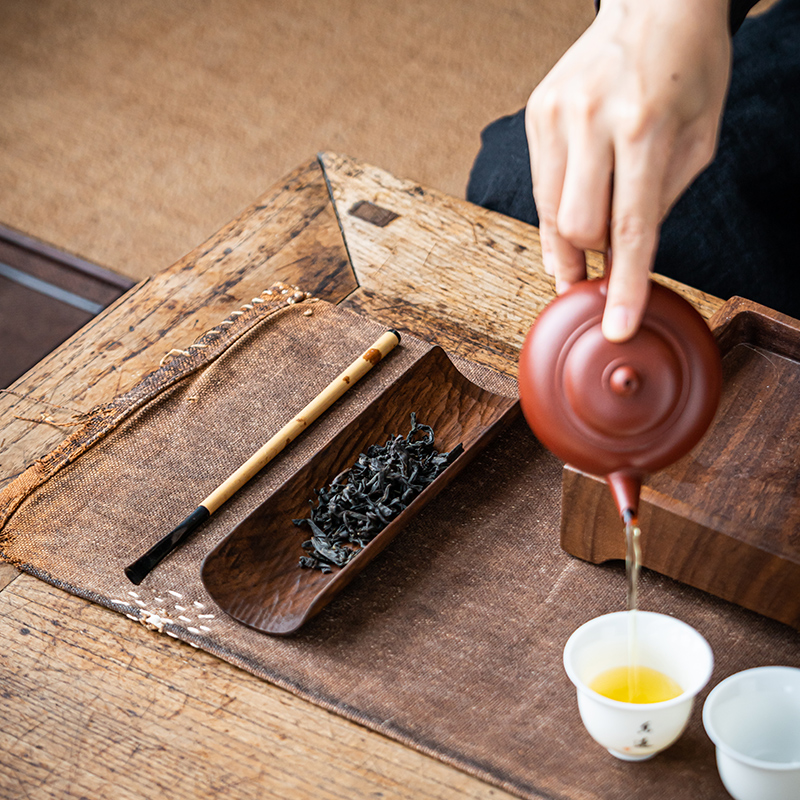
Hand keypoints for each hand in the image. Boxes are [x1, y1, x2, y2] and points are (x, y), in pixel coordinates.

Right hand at [525, 0, 731, 340]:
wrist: (652, 5)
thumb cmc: (688, 72)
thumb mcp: (699, 140)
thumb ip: (660, 203)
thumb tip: (619, 259)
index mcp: (646, 126)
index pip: (629, 227)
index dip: (623, 284)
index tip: (616, 326)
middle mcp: (593, 118)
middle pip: (577, 228)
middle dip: (592, 257)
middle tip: (603, 266)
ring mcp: (557, 114)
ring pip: (549, 213)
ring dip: (570, 240)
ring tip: (585, 242)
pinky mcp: (536, 114)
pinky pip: (540, 187)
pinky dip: (556, 209)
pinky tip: (575, 201)